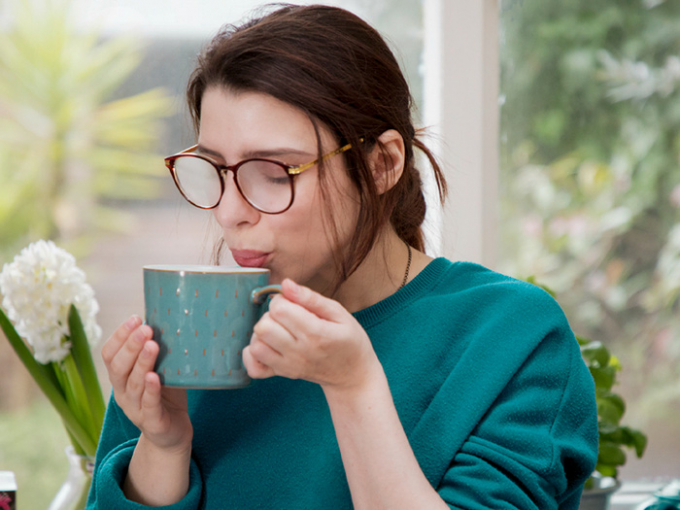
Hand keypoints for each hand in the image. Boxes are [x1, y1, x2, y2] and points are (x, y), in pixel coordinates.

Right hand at [101, 316, 192, 451]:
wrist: (172, 432)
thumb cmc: (166, 394)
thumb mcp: (161, 368)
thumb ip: (158, 349)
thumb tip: (168, 315)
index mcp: (121, 377)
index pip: (110, 354)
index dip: (119, 336)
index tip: (135, 318)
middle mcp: (123, 393)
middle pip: (119, 367)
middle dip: (131, 346)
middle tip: (145, 329)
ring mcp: (135, 409)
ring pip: (134, 384)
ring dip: (142, 363)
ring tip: (152, 345)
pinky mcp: (152, 422)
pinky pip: (148, 405)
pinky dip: (151, 390)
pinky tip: (155, 377)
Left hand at [242, 279, 380, 391]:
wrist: (353, 374)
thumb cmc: (349, 341)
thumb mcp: (339, 313)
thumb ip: (311, 298)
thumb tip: (286, 284)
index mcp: (315, 333)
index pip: (279, 309)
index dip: (282, 300)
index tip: (293, 303)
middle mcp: (299, 352)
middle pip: (263, 327)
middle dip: (270, 315)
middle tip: (287, 316)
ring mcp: (288, 366)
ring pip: (256, 345)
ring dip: (262, 333)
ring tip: (278, 330)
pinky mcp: (282, 374)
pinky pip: (254, 368)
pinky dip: (254, 355)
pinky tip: (268, 345)